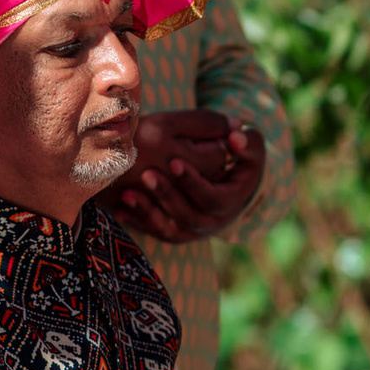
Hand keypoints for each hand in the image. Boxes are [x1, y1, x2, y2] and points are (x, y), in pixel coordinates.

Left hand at [91, 109, 265, 240]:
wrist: (225, 179)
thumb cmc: (236, 157)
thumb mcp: (248, 148)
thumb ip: (246, 140)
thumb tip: (235, 136)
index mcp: (233, 201)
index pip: (214, 198)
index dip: (194, 183)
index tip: (174, 161)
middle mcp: (215, 221)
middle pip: (190, 216)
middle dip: (167, 195)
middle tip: (147, 174)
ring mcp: (194, 229)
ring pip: (171, 228)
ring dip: (149, 212)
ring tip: (128, 193)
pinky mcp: (176, 232)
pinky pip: (156, 232)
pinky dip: (138, 222)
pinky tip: (120, 207)